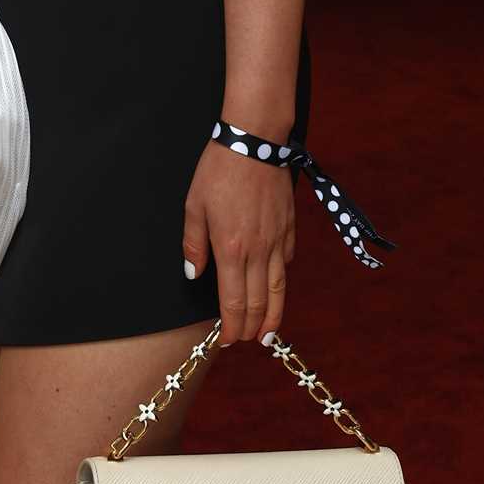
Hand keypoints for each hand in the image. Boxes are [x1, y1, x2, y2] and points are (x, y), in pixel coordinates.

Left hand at [182, 140, 295, 345]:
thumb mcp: (194, 206)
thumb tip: (195, 275)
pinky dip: (280, 282)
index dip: (230, 327)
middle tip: (245, 341)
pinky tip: (274, 289)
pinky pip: (286, 264)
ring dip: (273, 317)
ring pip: (278, 291)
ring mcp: (277, 241)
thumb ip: (193, 245)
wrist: (254, 143)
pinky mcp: (289, 229)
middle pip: (257, 303)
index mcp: (231, 249)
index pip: (233, 303)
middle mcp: (258, 252)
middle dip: (250, 328)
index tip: (225, 340)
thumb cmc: (218, 170)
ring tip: (268, 335)